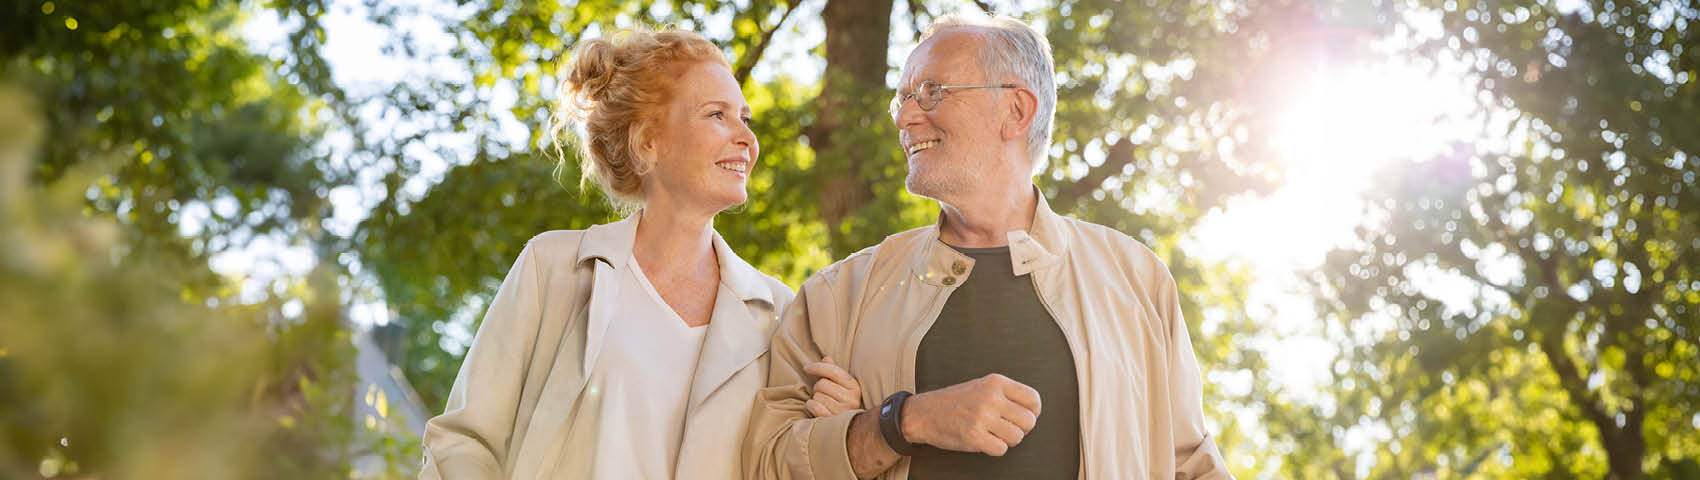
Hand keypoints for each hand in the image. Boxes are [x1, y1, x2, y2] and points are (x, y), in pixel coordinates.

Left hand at [803, 357, 862, 417]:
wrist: (848, 427)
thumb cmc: (841, 402)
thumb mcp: (841, 386)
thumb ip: (833, 371)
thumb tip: (826, 358)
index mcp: (854, 387)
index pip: (833, 371)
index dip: (817, 367)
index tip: (806, 368)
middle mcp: (851, 399)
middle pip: (822, 384)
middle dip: (817, 388)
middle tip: (822, 394)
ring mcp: (843, 411)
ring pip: (817, 396)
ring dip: (815, 398)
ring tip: (823, 403)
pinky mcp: (833, 421)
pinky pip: (815, 406)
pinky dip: (811, 406)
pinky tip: (816, 408)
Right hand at [902, 373, 1040, 455]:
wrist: (924, 413)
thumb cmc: (955, 402)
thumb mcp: (982, 386)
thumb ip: (1006, 394)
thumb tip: (1032, 412)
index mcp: (996, 382)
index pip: (1033, 399)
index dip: (1033, 412)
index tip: (1023, 417)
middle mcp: (991, 398)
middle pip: (1029, 421)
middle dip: (1020, 429)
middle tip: (1005, 428)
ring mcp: (982, 417)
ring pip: (1017, 437)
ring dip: (1006, 440)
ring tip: (992, 433)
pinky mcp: (974, 436)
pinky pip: (1001, 449)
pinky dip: (994, 448)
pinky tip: (982, 440)